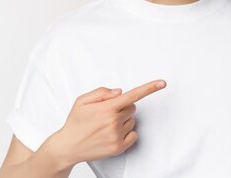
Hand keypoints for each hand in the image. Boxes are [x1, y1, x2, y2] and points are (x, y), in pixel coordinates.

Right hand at [51, 80, 166, 166]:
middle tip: (107, 113)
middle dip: (123, 107)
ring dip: (123, 120)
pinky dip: (126, 133)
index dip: (149, 88)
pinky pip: (133, 135)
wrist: (68, 146)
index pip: (133, 95)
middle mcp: (113, 122)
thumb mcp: (82, 100)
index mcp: (106, 108)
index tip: (162, 82)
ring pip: (132, 121)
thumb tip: (119, 92)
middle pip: (132, 107)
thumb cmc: (75, 122)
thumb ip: (101, 92)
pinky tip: (112, 134)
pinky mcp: (119, 148)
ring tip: (105, 126)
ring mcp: (117, 136)